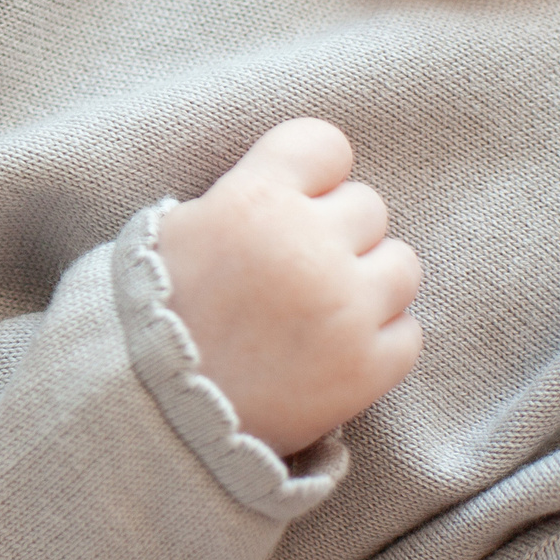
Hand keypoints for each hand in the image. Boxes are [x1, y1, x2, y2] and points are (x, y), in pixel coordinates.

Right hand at [154, 118, 420, 458]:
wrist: (153, 416)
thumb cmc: (151, 318)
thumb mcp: (172, 233)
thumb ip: (236, 197)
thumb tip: (285, 183)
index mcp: (254, 200)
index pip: (325, 144)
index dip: (312, 172)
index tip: (296, 199)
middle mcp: (308, 246)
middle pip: (368, 206)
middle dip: (336, 233)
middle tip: (295, 269)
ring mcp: (345, 308)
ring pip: (402, 265)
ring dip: (367, 282)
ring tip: (320, 309)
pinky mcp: (368, 368)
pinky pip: (408, 332)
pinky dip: (376, 342)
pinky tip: (330, 351)